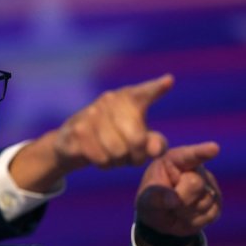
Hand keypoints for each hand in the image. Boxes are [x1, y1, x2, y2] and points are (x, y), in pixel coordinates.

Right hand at [10, 75, 172, 191]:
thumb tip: (154, 150)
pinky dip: (103, 163)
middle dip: (136, 155)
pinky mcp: (77, 129)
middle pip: (136, 139)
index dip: (156, 89)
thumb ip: (155, 144)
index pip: (145, 93)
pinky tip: (99, 156)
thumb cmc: (117, 138)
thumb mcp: (140, 140)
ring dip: (118, 161)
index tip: (169, 81)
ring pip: (117, 151)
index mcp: (130, 97)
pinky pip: (100, 157)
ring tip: (113, 155)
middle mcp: (110, 100)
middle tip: (131, 156)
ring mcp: (91, 113)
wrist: (76, 142)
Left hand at [134, 142, 221, 245]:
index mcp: (174, 160)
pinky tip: (186, 216)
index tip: (214, 148)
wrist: (162, 217)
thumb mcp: (145, 199)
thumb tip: (173, 199)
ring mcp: (209, 186)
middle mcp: (195, 169)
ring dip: (186, 212)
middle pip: (195, 184)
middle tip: (169, 203)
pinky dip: (195, 221)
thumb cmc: (151, 200)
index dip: (202, 151)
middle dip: (181, 198)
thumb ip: (155, 197)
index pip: (190, 155)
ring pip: (204, 202)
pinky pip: (210, 215)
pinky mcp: (217, 203)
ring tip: (176, 209)